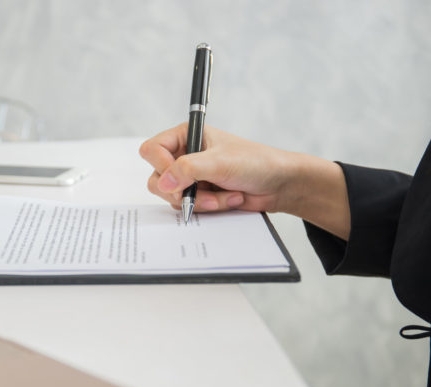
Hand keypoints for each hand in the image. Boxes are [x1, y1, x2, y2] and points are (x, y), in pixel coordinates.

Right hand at [139, 123, 293, 213]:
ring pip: (173, 196)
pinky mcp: (199, 195)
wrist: (277, 185)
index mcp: (187, 135)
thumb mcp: (220, 162)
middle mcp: (184, 155)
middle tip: (201, 190)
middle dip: (182, 189)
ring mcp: (190, 177)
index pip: (152, 149)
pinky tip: (228, 199)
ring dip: (200, 200)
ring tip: (224, 194)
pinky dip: (208, 207)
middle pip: (158, 177)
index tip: (178, 176)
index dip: (161, 165)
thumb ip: (189, 169)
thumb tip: (164, 182)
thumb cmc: (255, 162)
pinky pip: (188, 207)